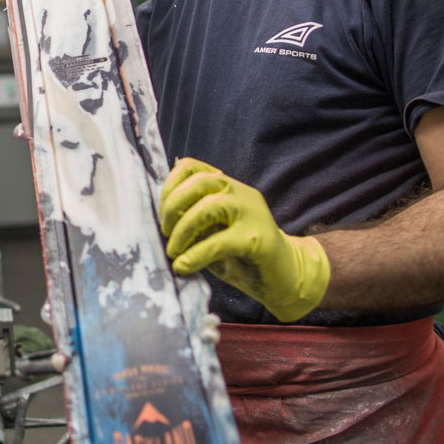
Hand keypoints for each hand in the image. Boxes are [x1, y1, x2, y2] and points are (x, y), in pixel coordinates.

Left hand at [160, 158, 330, 322]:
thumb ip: (191, 221)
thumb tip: (159, 224)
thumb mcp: (211, 232)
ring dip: (182, 231)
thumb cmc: (241, 255)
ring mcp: (251, 213)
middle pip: (198, 183)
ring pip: (208, 207)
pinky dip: (195, 255)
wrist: (285, 276)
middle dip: (172, 208)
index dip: (169, 188)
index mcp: (226, 186)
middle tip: (166, 234)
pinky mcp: (257, 238)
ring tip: (174, 252)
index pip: (190, 167)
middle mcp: (240, 192)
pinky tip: (184, 267)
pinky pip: (218, 242)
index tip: (161, 215)